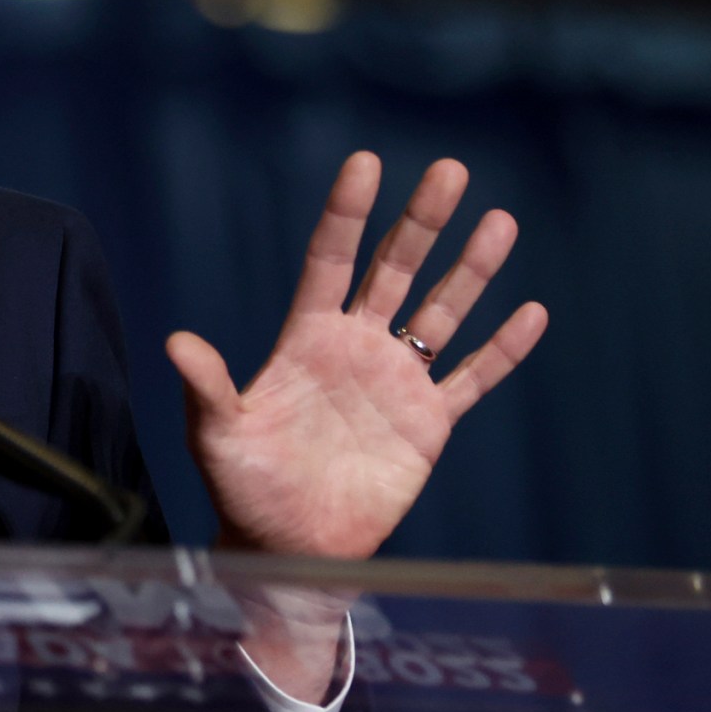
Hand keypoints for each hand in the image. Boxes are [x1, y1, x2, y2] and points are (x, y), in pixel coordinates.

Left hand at [168, 152, 546, 558]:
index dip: (347, 214)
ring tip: (501, 221)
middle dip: (422, 222)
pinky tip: (533, 312)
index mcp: (306, 339)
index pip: (329, 261)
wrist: (289, 548)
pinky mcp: (429, 422)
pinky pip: (474, 378)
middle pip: (395, 270)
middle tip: (450, 170)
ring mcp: (397, 381)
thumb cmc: (244, 490)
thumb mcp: (218, 436)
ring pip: (443, 312)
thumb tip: (177, 341)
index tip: (365, 164)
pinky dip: (503, 349)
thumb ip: (208, 387)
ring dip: (472, 269)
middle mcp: (356, 347)